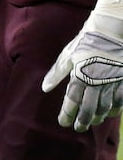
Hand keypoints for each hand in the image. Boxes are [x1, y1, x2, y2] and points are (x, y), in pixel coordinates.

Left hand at [42, 11, 122, 131]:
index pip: (72, 100)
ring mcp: (112, 83)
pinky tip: (108, 114)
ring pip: (104, 107)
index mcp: (80, 75)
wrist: (110, 31)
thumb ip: (56, 73)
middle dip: (83, 120)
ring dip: (97, 117)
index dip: (67, 113)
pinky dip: (113, 110)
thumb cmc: (85, 42)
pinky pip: (119, 102)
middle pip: (89, 108)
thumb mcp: (67, 55)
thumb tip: (45, 88)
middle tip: (78, 128)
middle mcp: (96, 83)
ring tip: (92, 122)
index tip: (63, 123)